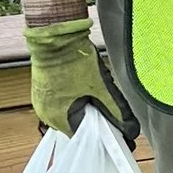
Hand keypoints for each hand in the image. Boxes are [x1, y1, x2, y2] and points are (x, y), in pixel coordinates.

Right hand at [26, 20, 139, 140]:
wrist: (54, 34)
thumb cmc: (74, 58)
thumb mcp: (102, 88)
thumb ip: (117, 112)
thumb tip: (131, 130)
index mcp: (59, 118)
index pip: (85, 138)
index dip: (103, 137)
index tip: (118, 136)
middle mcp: (46, 114)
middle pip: (77, 127)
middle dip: (95, 121)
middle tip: (110, 111)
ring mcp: (41, 103)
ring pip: (70, 114)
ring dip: (85, 110)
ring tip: (96, 96)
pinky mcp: (42, 92)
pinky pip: (61, 104)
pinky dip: (74, 101)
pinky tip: (84, 90)